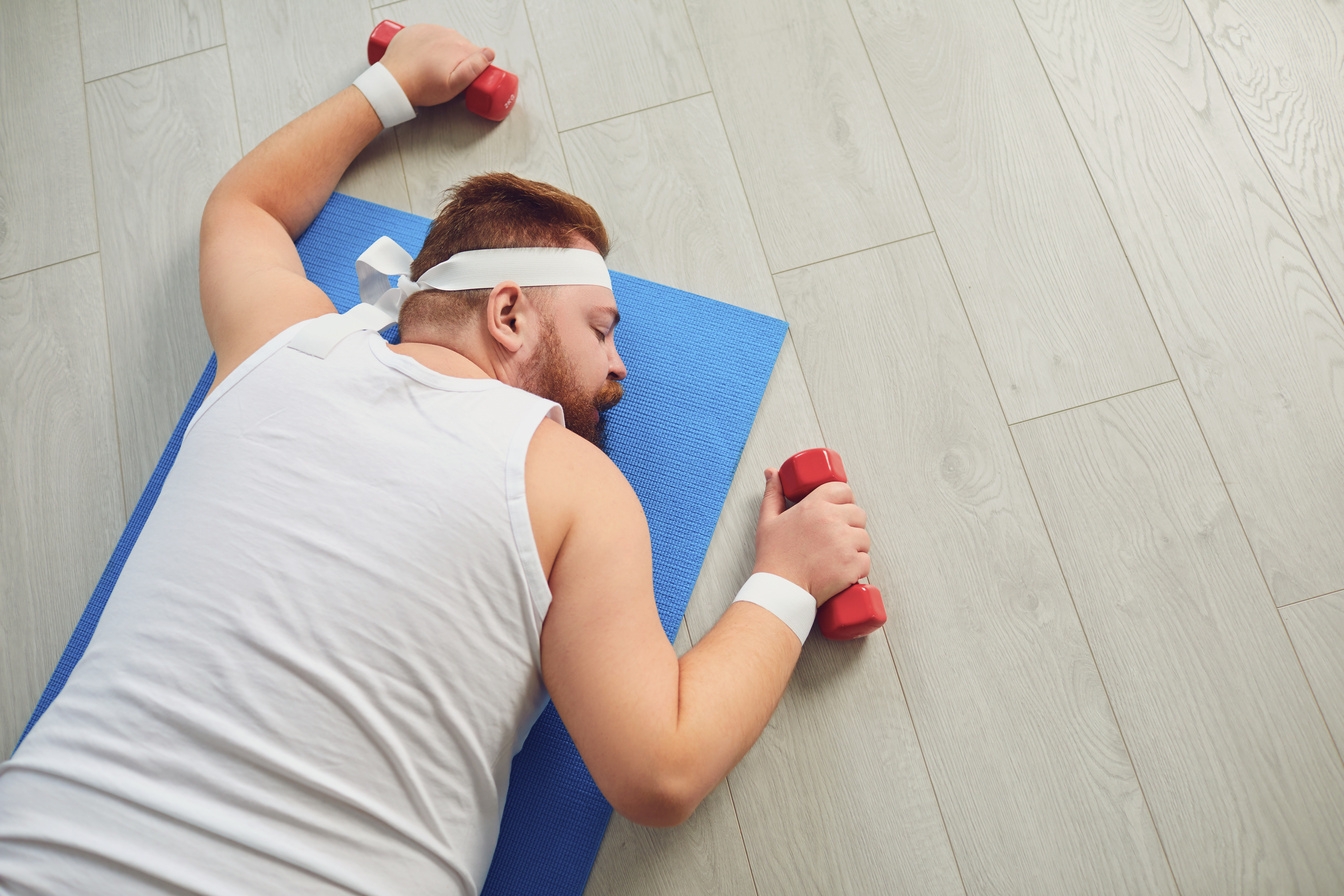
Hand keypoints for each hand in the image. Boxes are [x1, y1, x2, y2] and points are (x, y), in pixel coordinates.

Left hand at [379, 23, 494, 107]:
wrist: (394, 81)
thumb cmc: (421, 86)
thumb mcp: (454, 86)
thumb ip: (474, 68)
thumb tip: (489, 53)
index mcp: (459, 47)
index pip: (478, 54)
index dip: (474, 68)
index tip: (464, 77)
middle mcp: (446, 34)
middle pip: (463, 46)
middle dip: (459, 60)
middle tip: (446, 76)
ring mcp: (431, 30)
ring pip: (447, 40)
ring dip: (445, 51)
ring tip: (434, 68)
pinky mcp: (417, 30)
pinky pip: (431, 35)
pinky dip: (431, 45)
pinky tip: (425, 57)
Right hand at [752, 468, 870, 605]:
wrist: (780, 589)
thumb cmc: (774, 557)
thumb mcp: (768, 520)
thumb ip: (773, 493)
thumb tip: (773, 473)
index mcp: (814, 505)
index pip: (843, 490)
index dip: (844, 499)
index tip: (839, 510)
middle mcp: (832, 520)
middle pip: (858, 513)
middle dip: (851, 523)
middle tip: (837, 536)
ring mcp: (844, 543)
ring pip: (864, 537)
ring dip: (856, 545)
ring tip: (839, 554)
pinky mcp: (852, 565)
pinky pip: (866, 560)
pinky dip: (858, 566)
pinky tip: (844, 568)